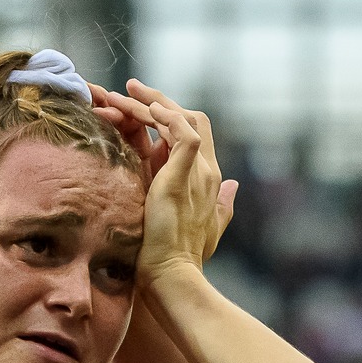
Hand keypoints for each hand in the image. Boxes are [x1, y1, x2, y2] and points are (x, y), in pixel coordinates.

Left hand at [90, 81, 238, 275]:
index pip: (197, 133)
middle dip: (161, 100)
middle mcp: (208, 172)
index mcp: (209, 180)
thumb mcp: (201, 224)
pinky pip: (183, 134)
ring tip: (126, 91)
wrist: (173, 274)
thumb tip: (235, 186)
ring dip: (153, 102)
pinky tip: (147, 107)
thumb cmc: (182, 256)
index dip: (172, 116)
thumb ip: (221, 203)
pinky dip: (167, 117)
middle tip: (132, 87)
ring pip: (183, 120)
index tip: (145, 107)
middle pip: (193, 119)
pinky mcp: (183, 177)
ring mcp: (199, 173)